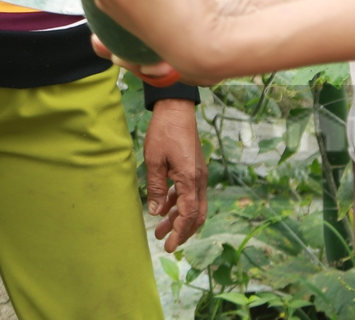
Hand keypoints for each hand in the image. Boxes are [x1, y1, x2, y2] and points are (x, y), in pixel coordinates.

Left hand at [143, 99, 207, 251]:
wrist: (176, 109)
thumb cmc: (164, 132)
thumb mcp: (154, 161)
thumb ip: (157, 188)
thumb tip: (157, 212)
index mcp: (190, 180)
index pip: (189, 215)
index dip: (180, 232)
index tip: (169, 246)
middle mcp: (200, 180)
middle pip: (196, 214)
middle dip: (182, 230)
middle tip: (166, 242)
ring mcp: (199, 175)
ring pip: (193, 205)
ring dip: (178, 218)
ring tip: (160, 228)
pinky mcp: (194, 169)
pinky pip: (190, 193)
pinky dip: (179, 204)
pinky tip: (165, 208)